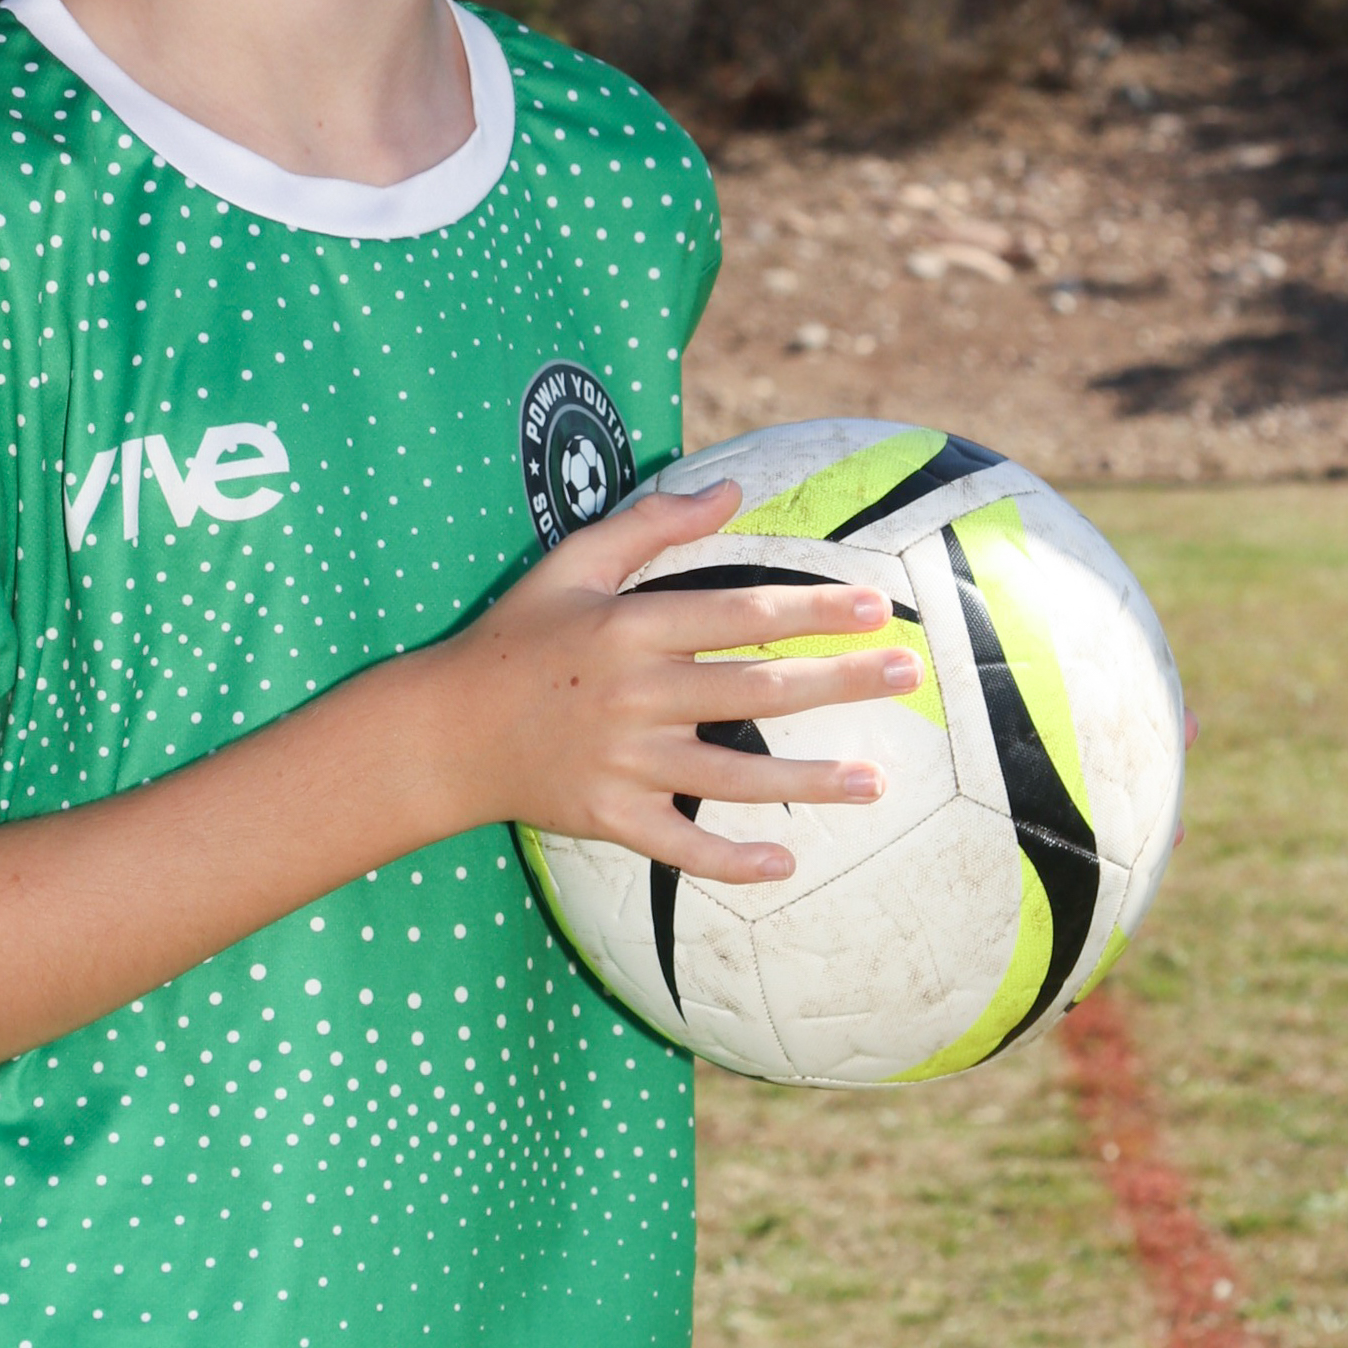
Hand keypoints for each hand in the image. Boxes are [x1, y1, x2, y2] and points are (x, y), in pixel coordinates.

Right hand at [424, 479, 921, 885]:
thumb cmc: (515, 637)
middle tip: (906, 674)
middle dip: (838, 681)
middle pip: (754, 690)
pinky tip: (788, 861)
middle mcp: (632, 696)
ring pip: (733, 777)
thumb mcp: (571, 564)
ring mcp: (621, 764)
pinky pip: (680, 847)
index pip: (737, 614)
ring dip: (811, 780)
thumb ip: (650, 524)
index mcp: (626, 628)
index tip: (874, 606)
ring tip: (876, 779)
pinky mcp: (607, 818)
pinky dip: (732, 861)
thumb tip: (730, 486)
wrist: (441, 730)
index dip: (810, 608)